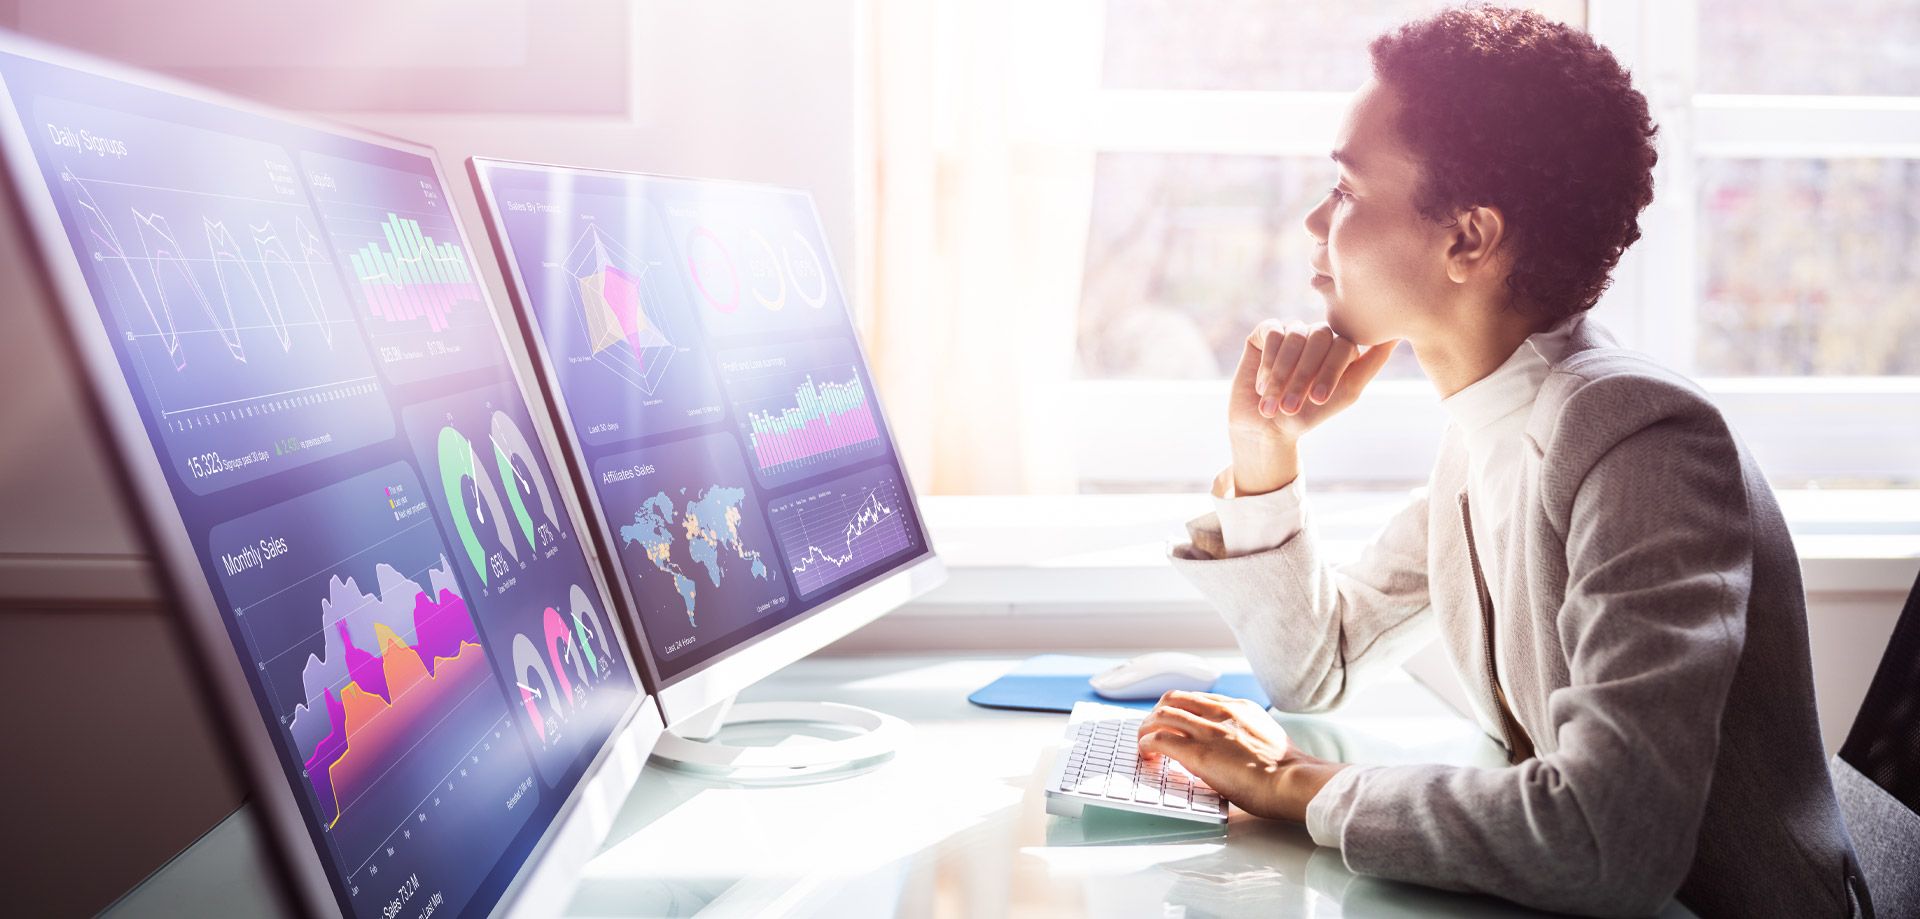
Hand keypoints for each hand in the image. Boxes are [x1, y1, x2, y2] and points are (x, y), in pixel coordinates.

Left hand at [1136, 690, 1348, 822]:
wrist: (1294, 781)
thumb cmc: (1286, 770)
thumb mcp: (1266, 736)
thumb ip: (1244, 733)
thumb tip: (1230, 746)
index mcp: (1240, 708)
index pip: (1197, 698)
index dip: (1178, 709)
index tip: (1172, 723)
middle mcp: (1222, 712)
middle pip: (1174, 698)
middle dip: (1156, 714)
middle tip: (1151, 732)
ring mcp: (1209, 730)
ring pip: (1161, 714)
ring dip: (1146, 729)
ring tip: (1144, 745)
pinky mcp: (1198, 753)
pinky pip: (1159, 739)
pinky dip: (1146, 744)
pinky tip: (1147, 755)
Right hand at [1227, 321, 1396, 444]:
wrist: (1267, 427)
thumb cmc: (1309, 413)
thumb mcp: (1347, 391)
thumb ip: (1371, 363)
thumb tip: (1396, 335)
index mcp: (1339, 346)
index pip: (1343, 344)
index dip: (1330, 371)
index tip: (1319, 400)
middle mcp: (1316, 334)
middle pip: (1319, 337)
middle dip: (1304, 375)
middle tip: (1292, 406)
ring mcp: (1292, 330)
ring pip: (1295, 336)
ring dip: (1283, 374)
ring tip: (1273, 402)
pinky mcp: (1266, 331)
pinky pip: (1272, 332)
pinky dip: (1268, 361)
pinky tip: (1261, 384)